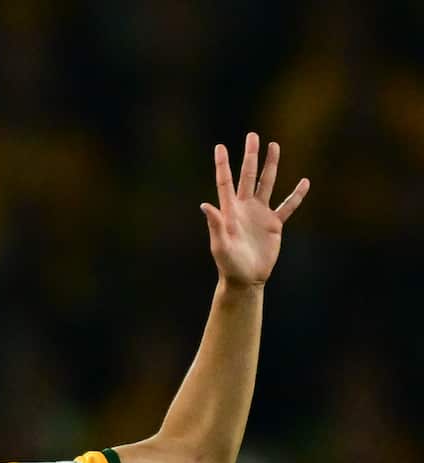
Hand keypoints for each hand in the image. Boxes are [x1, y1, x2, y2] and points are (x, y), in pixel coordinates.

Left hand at [202, 134, 309, 287]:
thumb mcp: (220, 245)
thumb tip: (205, 205)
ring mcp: (260, 214)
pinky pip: (287, 206)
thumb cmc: (229, 264)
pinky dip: (296, 195)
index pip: (225, 182)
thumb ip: (215, 224)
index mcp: (230, 211)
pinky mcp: (274, 224)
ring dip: (271, 165)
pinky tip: (304, 182)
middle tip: (252, 136)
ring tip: (274, 146)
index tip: (220, 146)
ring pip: (267, 183)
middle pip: (248, 176)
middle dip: (250, 156)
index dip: (223, 164)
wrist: (245, 279)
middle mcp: (245, 208)